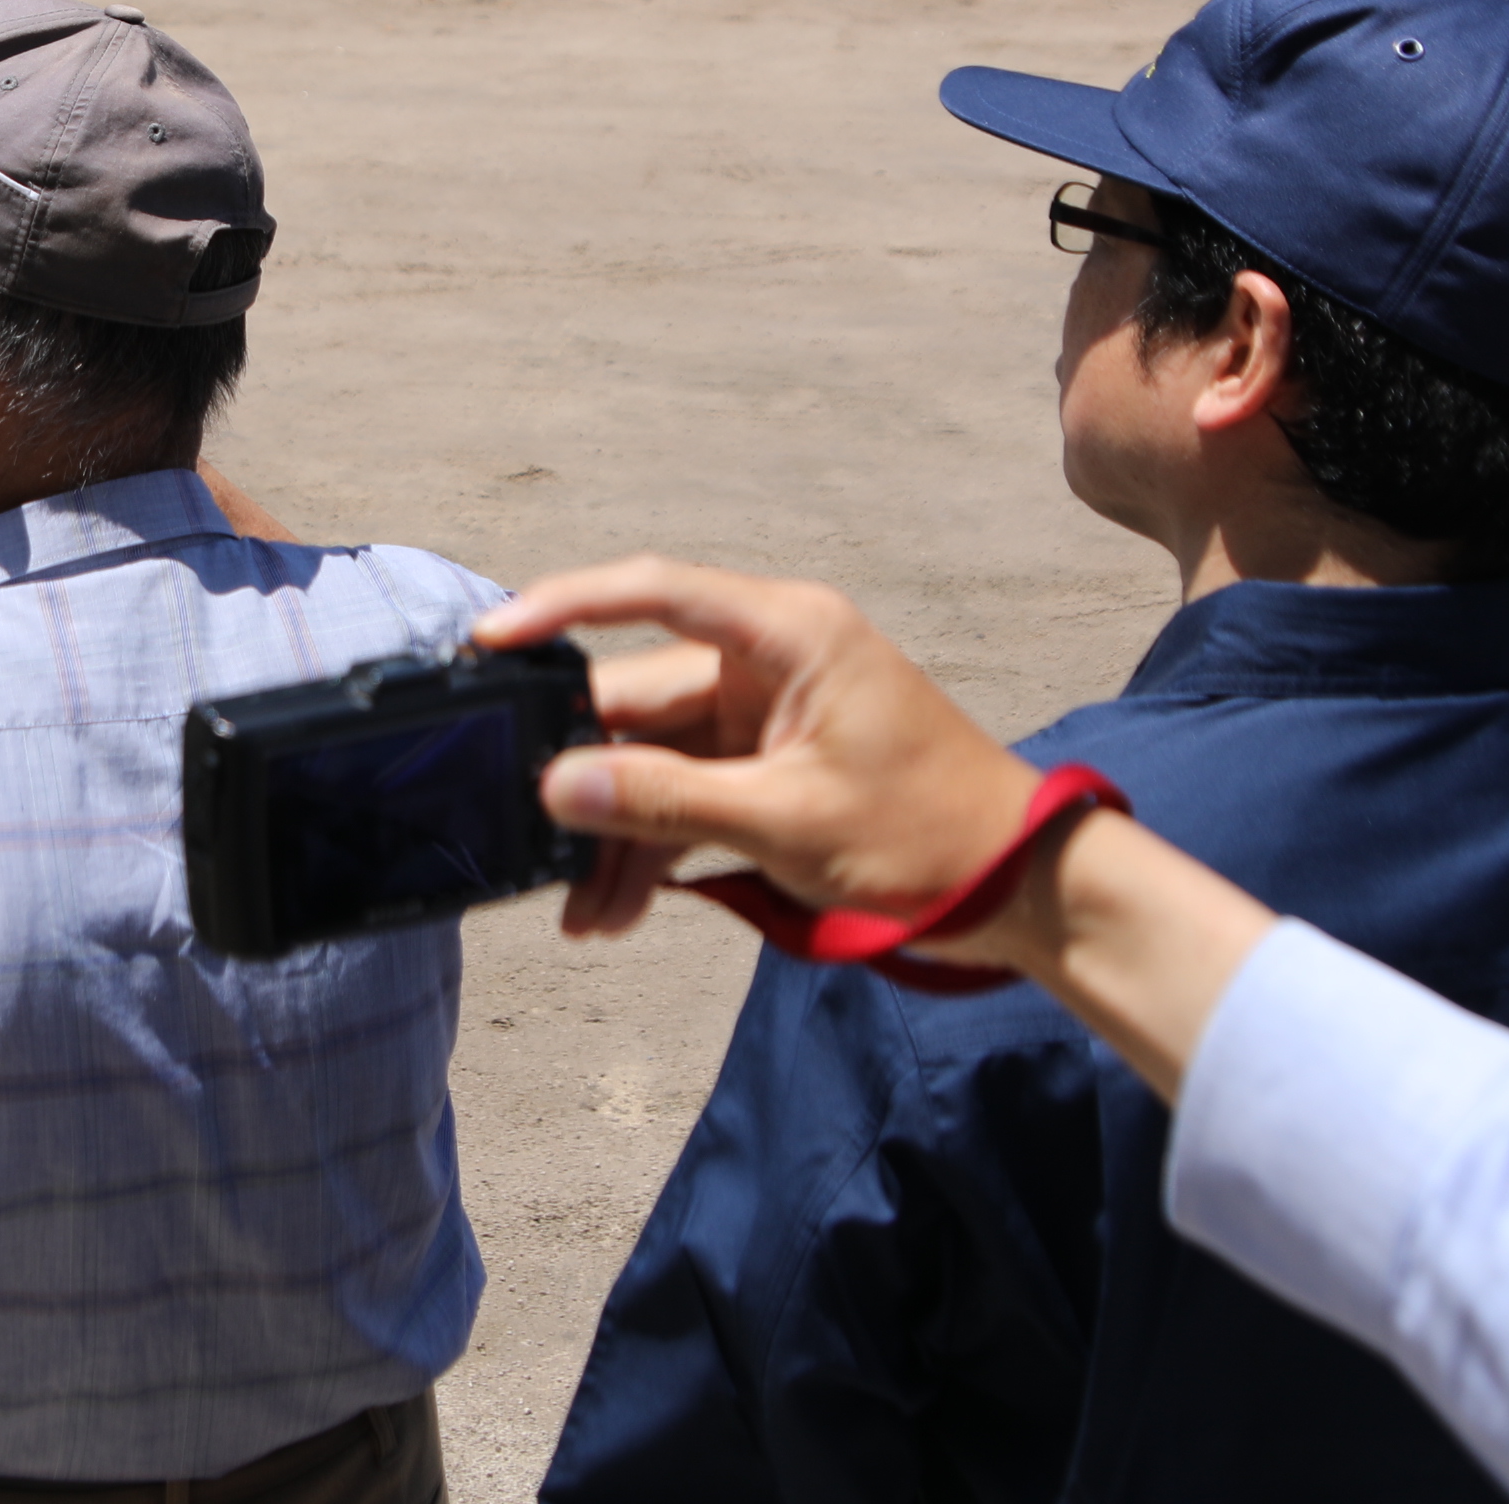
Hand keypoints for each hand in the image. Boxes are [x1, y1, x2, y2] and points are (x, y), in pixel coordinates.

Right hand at [473, 559, 1044, 942]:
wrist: (1019, 889)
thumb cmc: (927, 835)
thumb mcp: (784, 821)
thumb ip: (663, 801)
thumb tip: (556, 785)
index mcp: (786, 633)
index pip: (650, 593)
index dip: (562, 607)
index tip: (489, 639)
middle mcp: (770, 657)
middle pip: (642, 697)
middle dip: (588, 777)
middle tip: (538, 848)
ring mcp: (769, 712)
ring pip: (659, 756)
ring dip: (620, 829)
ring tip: (585, 913)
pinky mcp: (772, 763)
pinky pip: (691, 789)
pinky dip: (657, 842)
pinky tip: (619, 906)